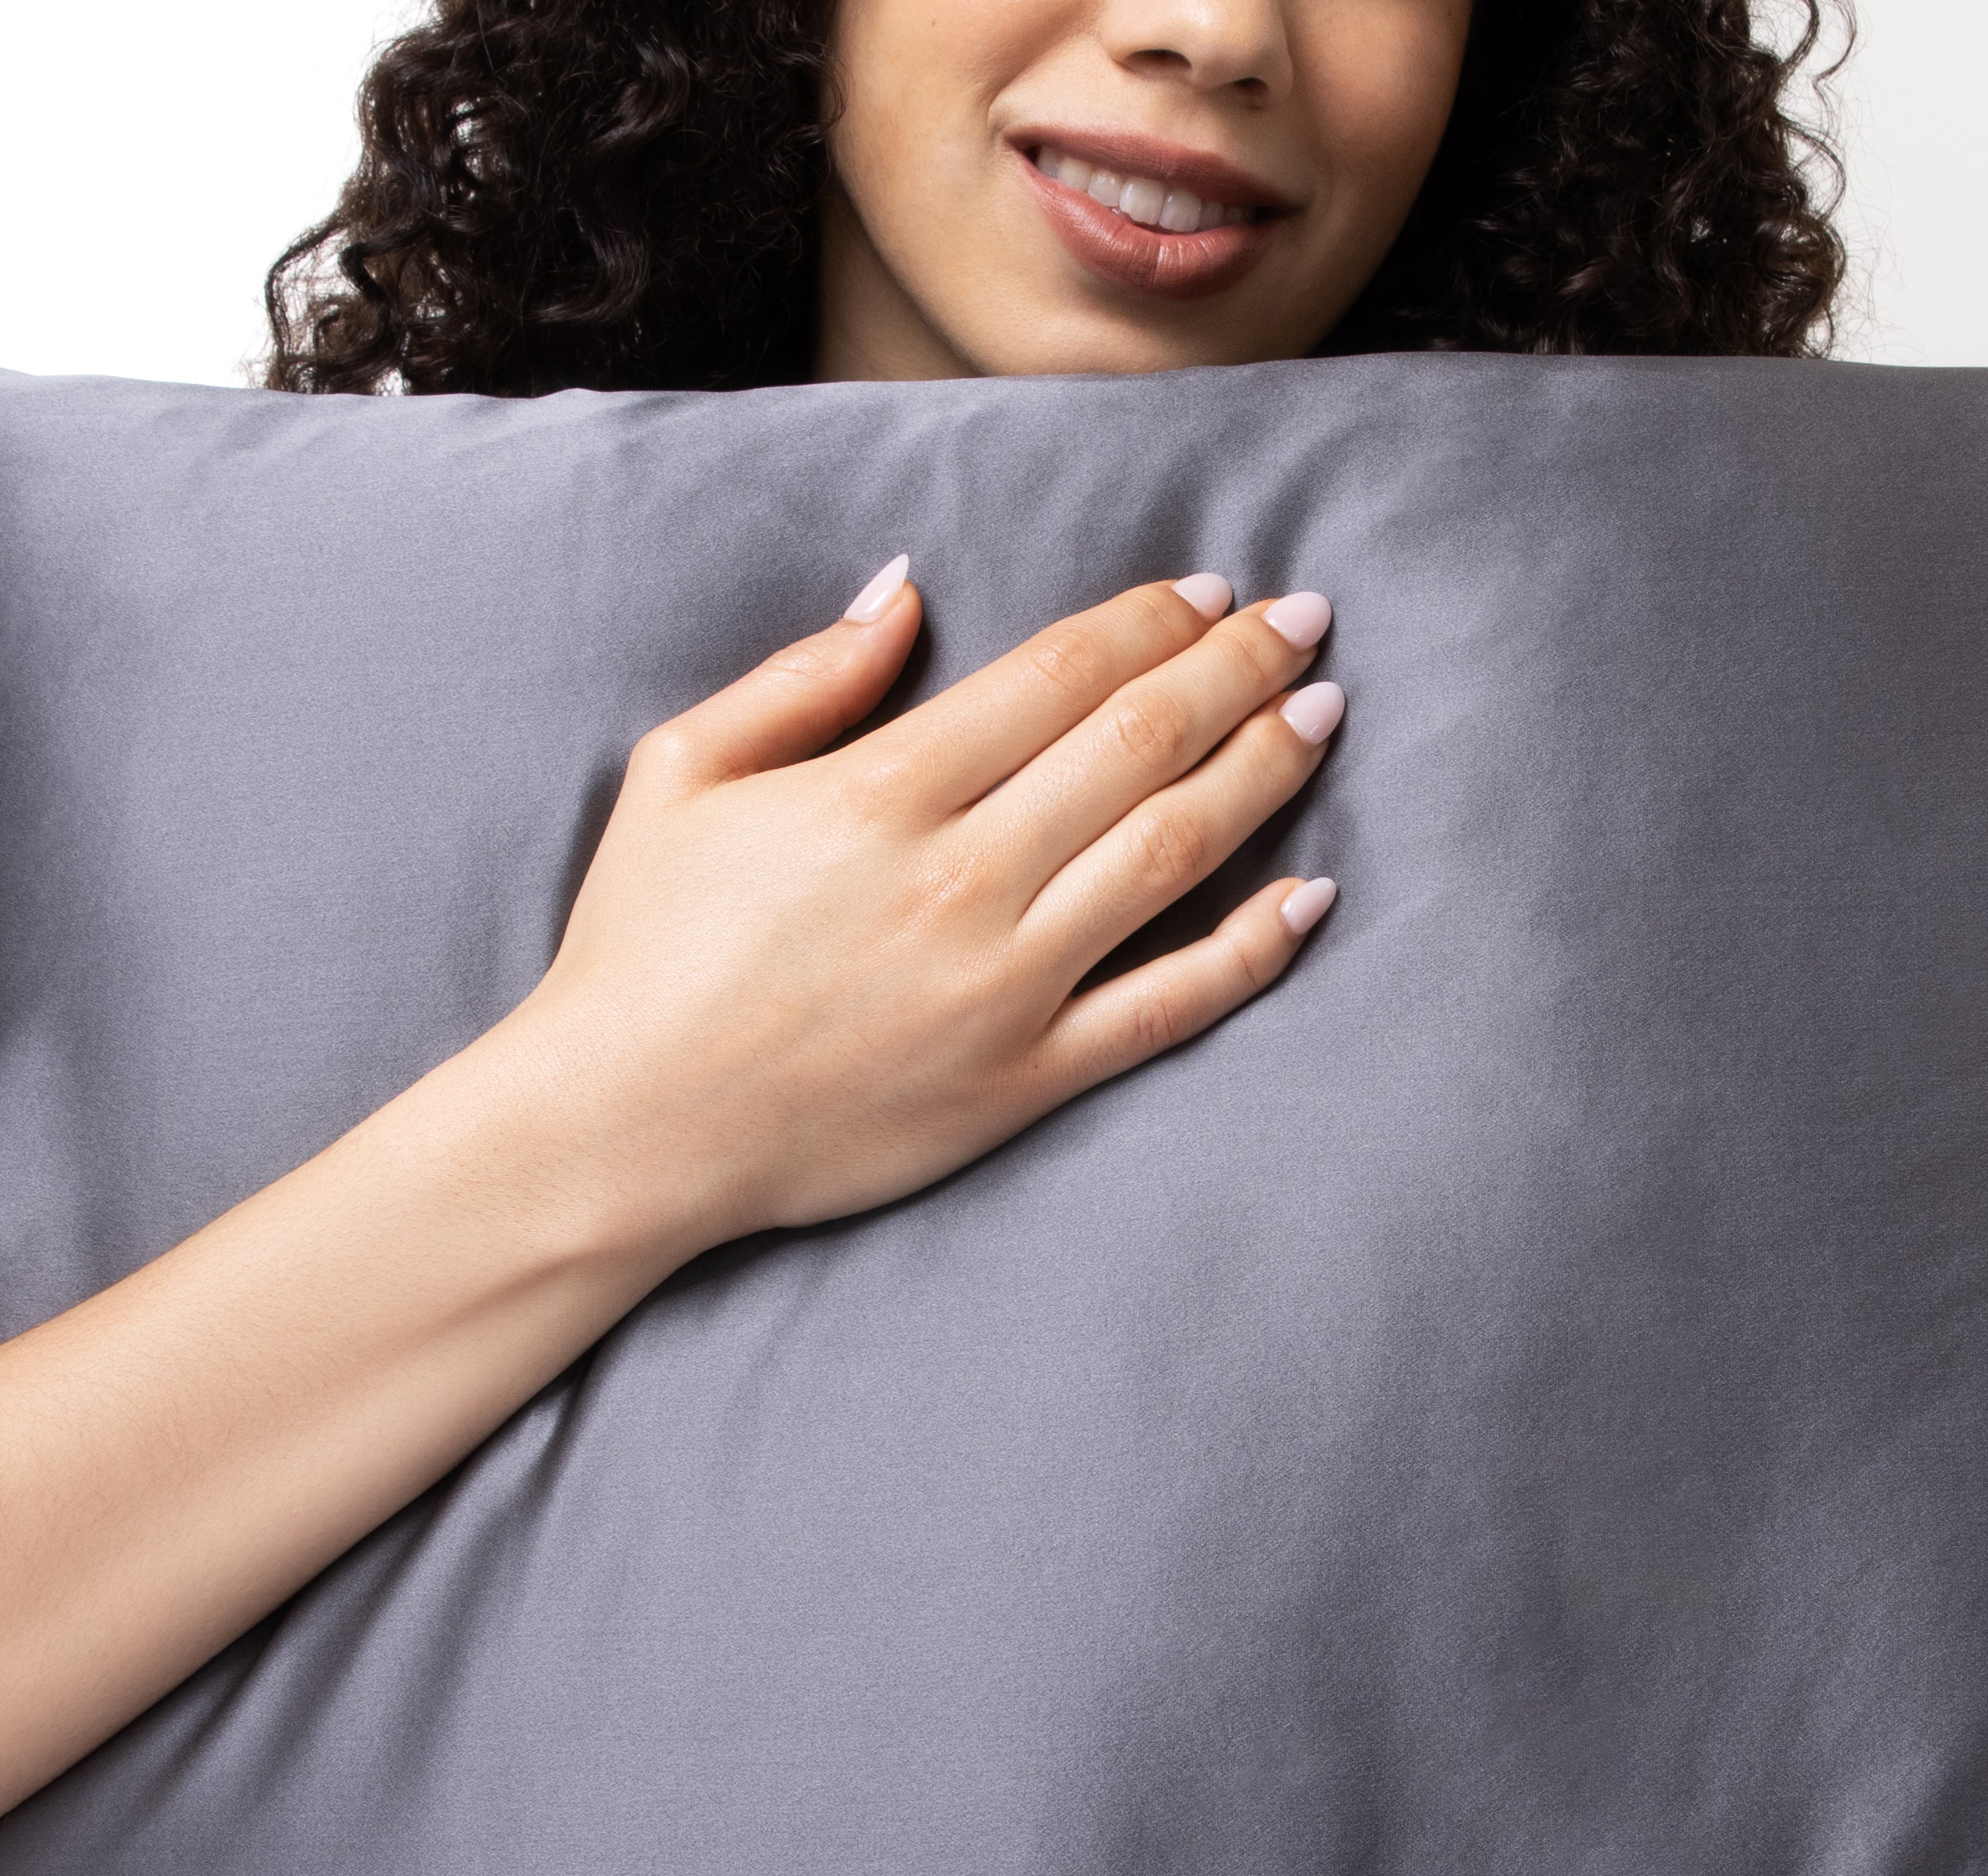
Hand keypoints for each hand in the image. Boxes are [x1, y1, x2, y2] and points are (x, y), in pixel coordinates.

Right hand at [519, 557, 1343, 1255]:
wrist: (623, 1130)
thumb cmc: (641, 948)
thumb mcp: (684, 773)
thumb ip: (804, 677)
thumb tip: (906, 591)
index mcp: (882, 789)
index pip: (1061, 675)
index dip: (1152, 619)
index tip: (1211, 589)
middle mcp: (963, 878)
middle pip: (1140, 743)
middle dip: (1237, 670)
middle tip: (1304, 625)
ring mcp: (1005, 987)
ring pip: (1173, 853)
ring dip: (1263, 771)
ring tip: (1320, 716)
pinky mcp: (1024, 1081)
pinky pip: (1167, 1008)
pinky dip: (1253, 950)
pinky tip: (1311, 896)